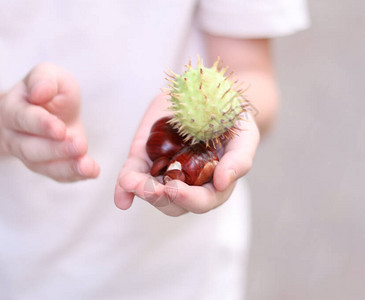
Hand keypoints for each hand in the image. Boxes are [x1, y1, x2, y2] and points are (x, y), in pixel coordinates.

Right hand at [0, 63, 99, 181]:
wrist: (56, 110)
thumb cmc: (51, 91)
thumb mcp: (49, 74)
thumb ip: (44, 80)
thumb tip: (39, 92)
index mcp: (11, 110)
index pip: (22, 119)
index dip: (41, 125)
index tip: (61, 129)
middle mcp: (14, 137)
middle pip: (30, 148)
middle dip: (57, 149)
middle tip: (80, 145)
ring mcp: (28, 156)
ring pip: (43, 166)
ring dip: (67, 166)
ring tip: (87, 165)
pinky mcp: (47, 167)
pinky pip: (58, 176)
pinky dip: (75, 175)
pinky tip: (92, 171)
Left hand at [114, 94, 259, 215]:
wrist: (210, 92)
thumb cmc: (234, 118)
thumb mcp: (244, 134)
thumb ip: (239, 159)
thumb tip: (223, 182)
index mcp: (215, 182)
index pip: (204, 201)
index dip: (190, 200)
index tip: (176, 189)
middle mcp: (190, 182)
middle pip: (175, 204)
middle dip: (161, 199)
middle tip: (151, 189)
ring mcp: (166, 171)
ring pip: (153, 193)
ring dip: (140, 192)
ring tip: (131, 183)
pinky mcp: (146, 157)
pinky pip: (134, 175)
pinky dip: (125, 186)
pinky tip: (121, 197)